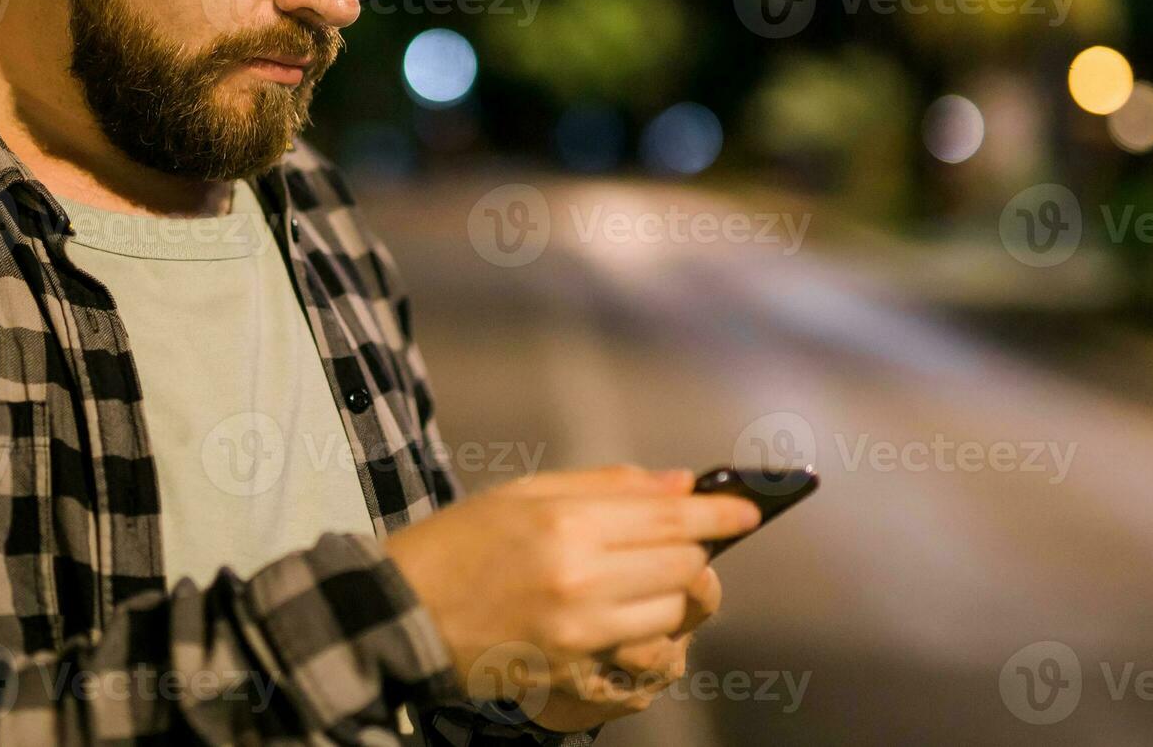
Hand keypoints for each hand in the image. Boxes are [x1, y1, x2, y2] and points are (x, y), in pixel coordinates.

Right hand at [385, 466, 757, 715]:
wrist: (401, 616)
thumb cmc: (458, 544)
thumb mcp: (524, 494)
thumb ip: (607, 486)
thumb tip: (680, 483)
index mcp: (566, 523)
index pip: (670, 518)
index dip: (721, 515)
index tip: (751, 511)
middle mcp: (580, 578)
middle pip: (682, 565)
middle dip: (697, 550)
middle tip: (690, 540)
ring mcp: (579, 632)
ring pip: (672, 611)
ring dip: (675, 591)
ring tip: (648, 576)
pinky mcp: (573, 669)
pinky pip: (642, 650)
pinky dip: (649, 631)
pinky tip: (628, 613)